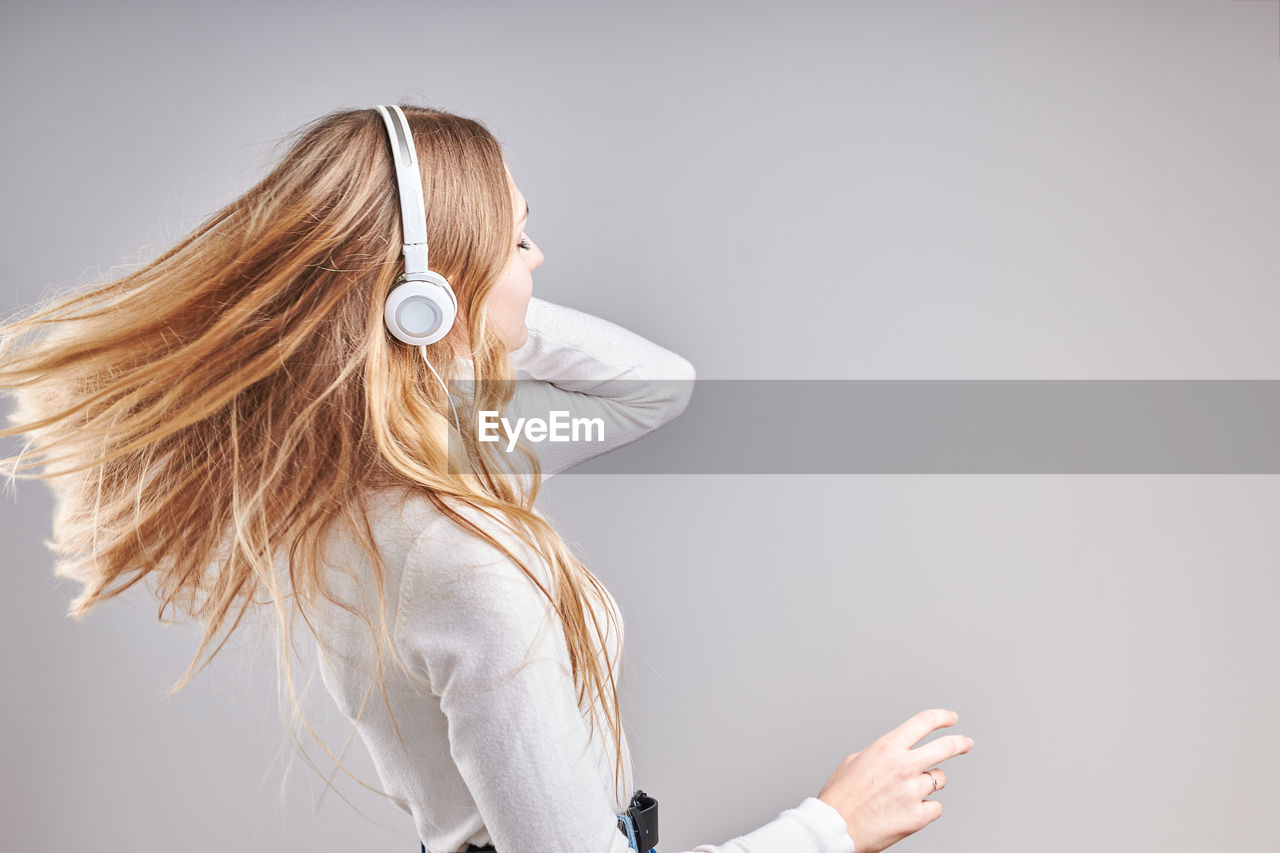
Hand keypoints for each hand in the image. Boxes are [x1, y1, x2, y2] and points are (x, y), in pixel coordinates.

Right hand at [816, 708, 972, 852]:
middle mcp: (903, 766)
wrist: (835, 828)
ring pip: (939, 779)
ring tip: (908, 792)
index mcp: (886, 748)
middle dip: (960, 743)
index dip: (941, 717)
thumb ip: (881, 753)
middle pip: (946, 747)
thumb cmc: (841, 797)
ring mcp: (913, 791)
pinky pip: (935, 807)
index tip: (950, 718)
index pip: (923, 722)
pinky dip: (925, 809)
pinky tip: (907, 811)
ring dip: (930, 783)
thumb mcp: (855, 761)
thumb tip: (895, 752)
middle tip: (965, 743)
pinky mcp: (918, 816)